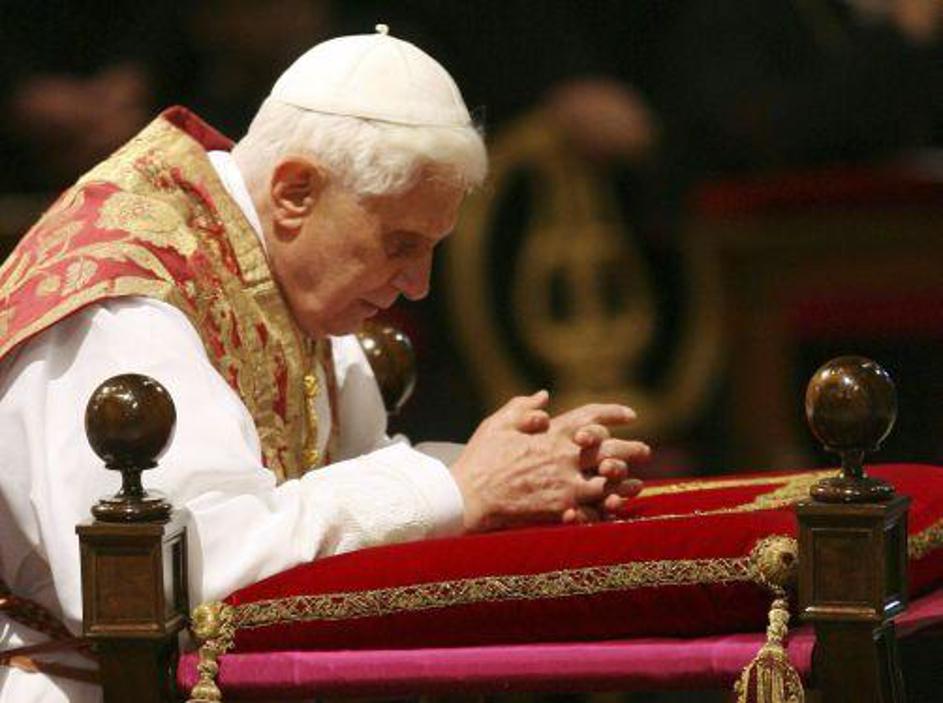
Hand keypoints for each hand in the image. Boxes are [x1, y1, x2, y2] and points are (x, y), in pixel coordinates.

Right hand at [451, 392, 640, 531]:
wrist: (469, 497)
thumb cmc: (481, 458)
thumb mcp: (498, 423)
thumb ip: (523, 407)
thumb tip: (545, 397)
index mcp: (553, 433)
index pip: (592, 416)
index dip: (614, 412)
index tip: (631, 415)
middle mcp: (566, 457)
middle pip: (611, 450)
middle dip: (632, 449)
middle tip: (646, 450)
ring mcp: (566, 485)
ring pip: (609, 482)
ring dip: (625, 482)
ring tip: (637, 483)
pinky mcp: (562, 510)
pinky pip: (594, 510)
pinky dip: (608, 510)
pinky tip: (617, 509)